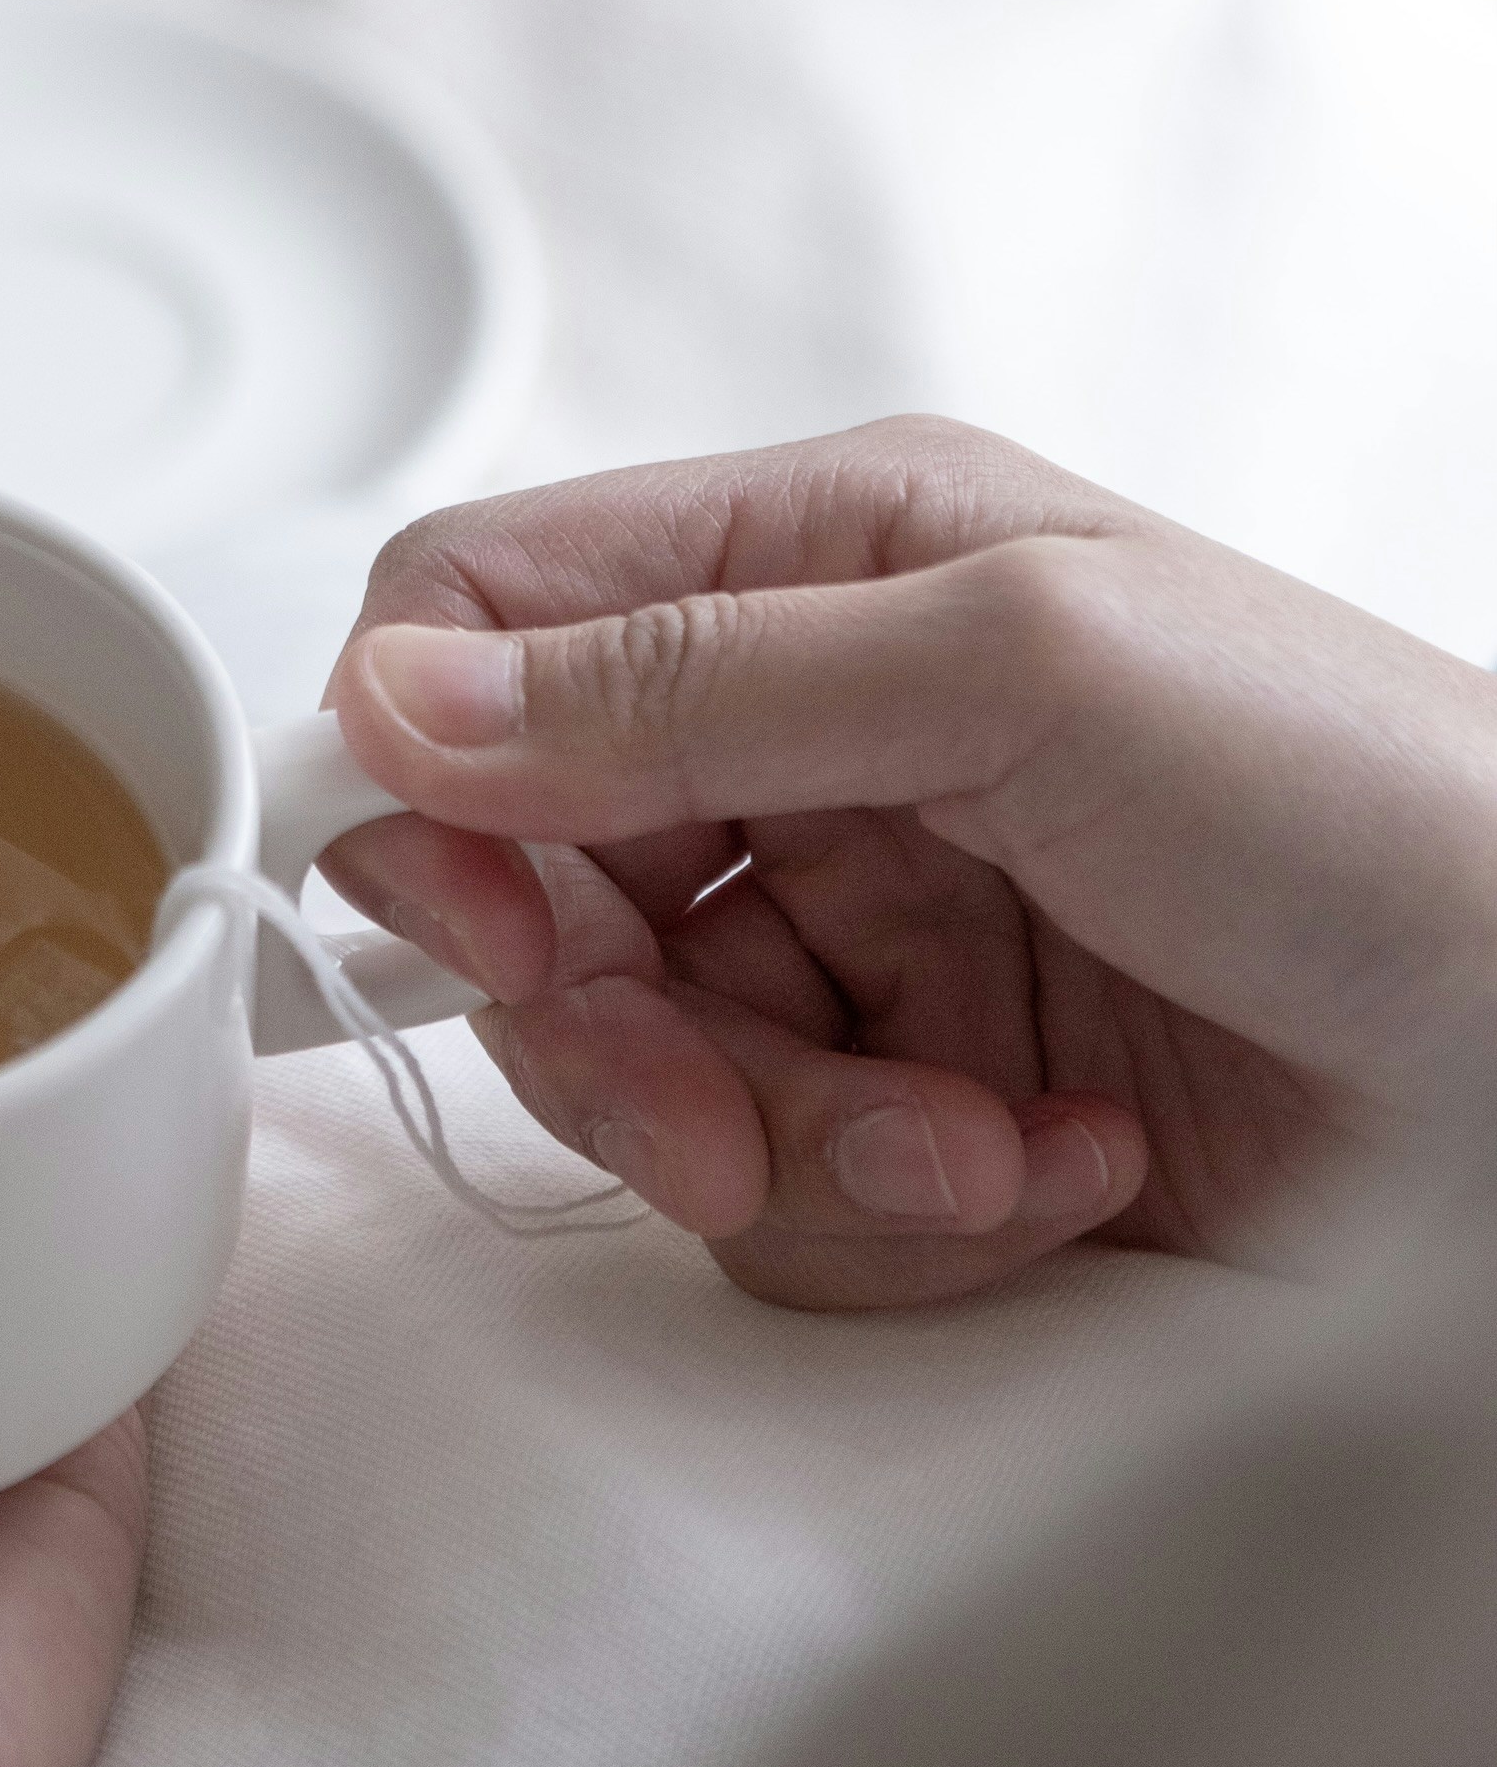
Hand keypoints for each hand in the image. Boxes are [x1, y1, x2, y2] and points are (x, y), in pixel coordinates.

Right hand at [315, 417, 1496, 1312]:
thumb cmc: (1374, 801)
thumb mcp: (1019, 671)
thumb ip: (690, 679)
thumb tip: (394, 692)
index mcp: (825, 554)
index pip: (489, 616)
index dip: (429, 762)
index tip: (472, 911)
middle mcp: (822, 732)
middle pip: (529, 876)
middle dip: (608, 1020)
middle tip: (705, 1104)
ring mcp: (872, 925)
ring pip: (642, 1061)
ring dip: (793, 1141)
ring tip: (980, 1148)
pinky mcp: (928, 1102)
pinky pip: (779, 1190)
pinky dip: (903, 1212)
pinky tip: (1057, 1175)